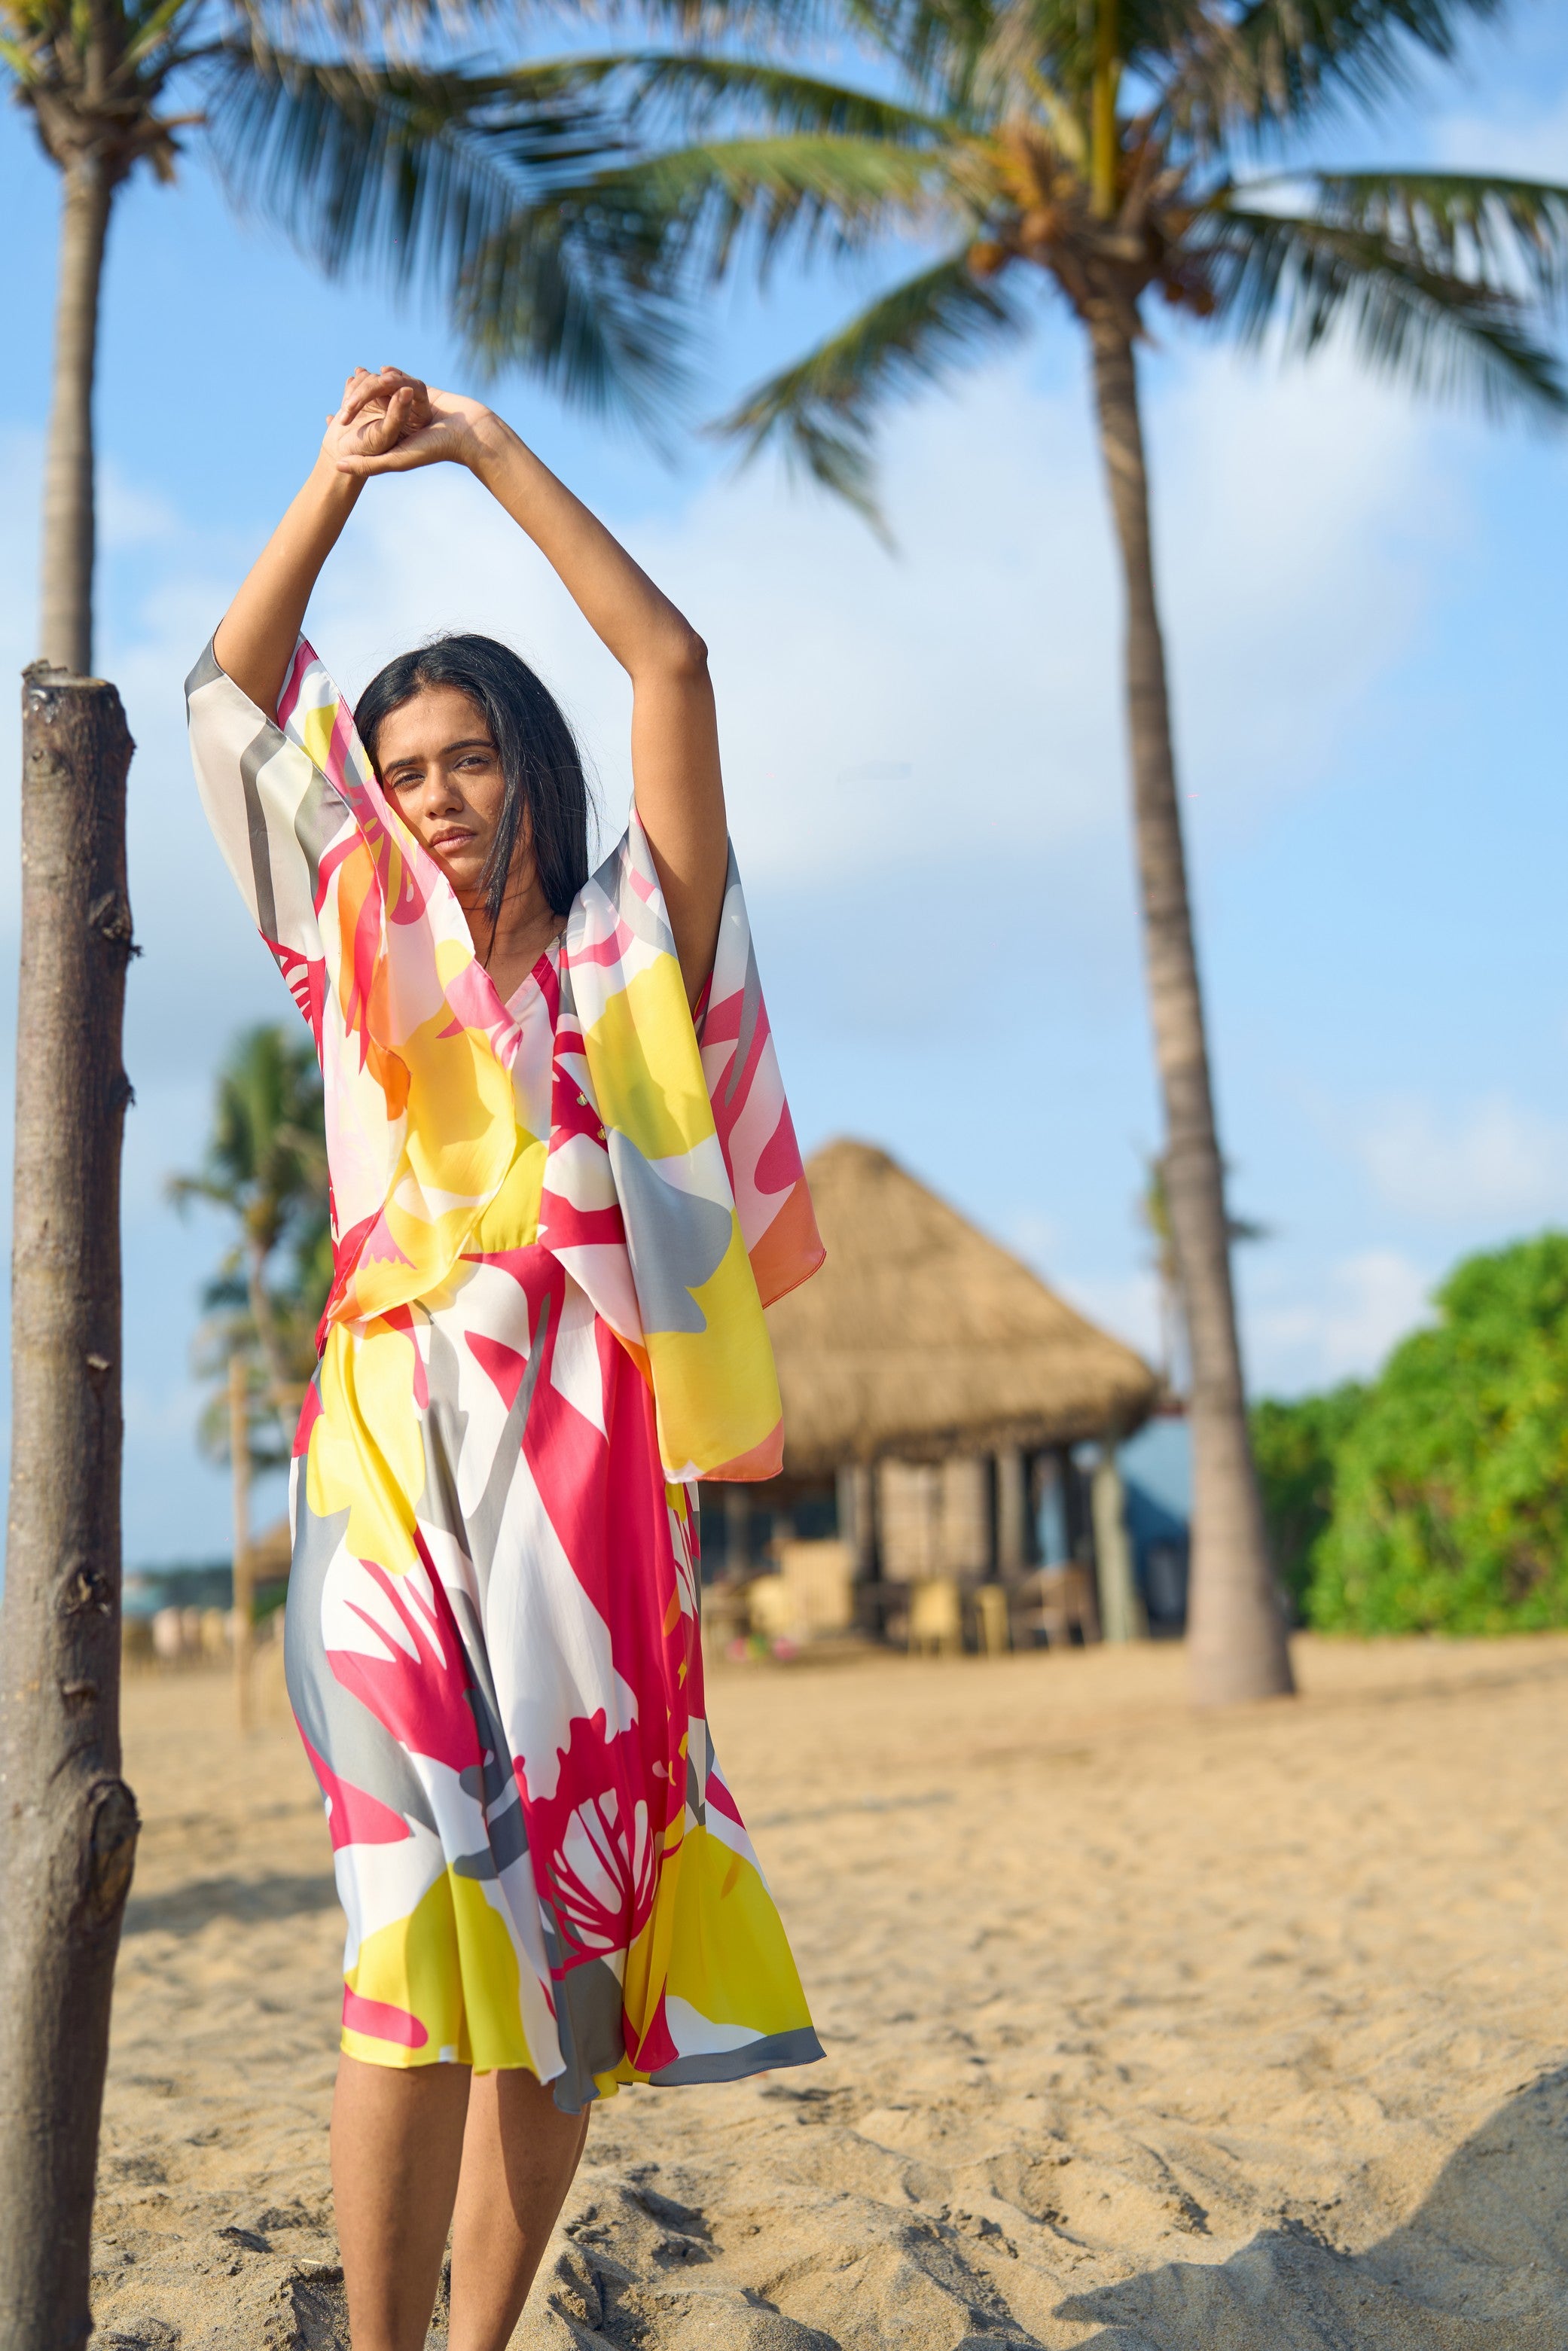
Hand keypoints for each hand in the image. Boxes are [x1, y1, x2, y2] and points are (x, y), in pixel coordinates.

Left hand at [325, 367, 499, 477]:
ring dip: (374, 385)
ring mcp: (409, 405)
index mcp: (390, 437)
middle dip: (357, 395)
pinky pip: (402, 378)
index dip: (346, 419)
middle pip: (370, 402)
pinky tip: (384, 370)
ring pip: (383, 389)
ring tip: (364, 376)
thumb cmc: (433, 450)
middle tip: (349, 388)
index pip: (362, 424)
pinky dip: (394, 374)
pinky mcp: (422, 391)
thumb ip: (367, 465)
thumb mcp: (394, 460)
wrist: (467, 433)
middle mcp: (398, 421)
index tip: (329, 419)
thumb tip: (336, 465)